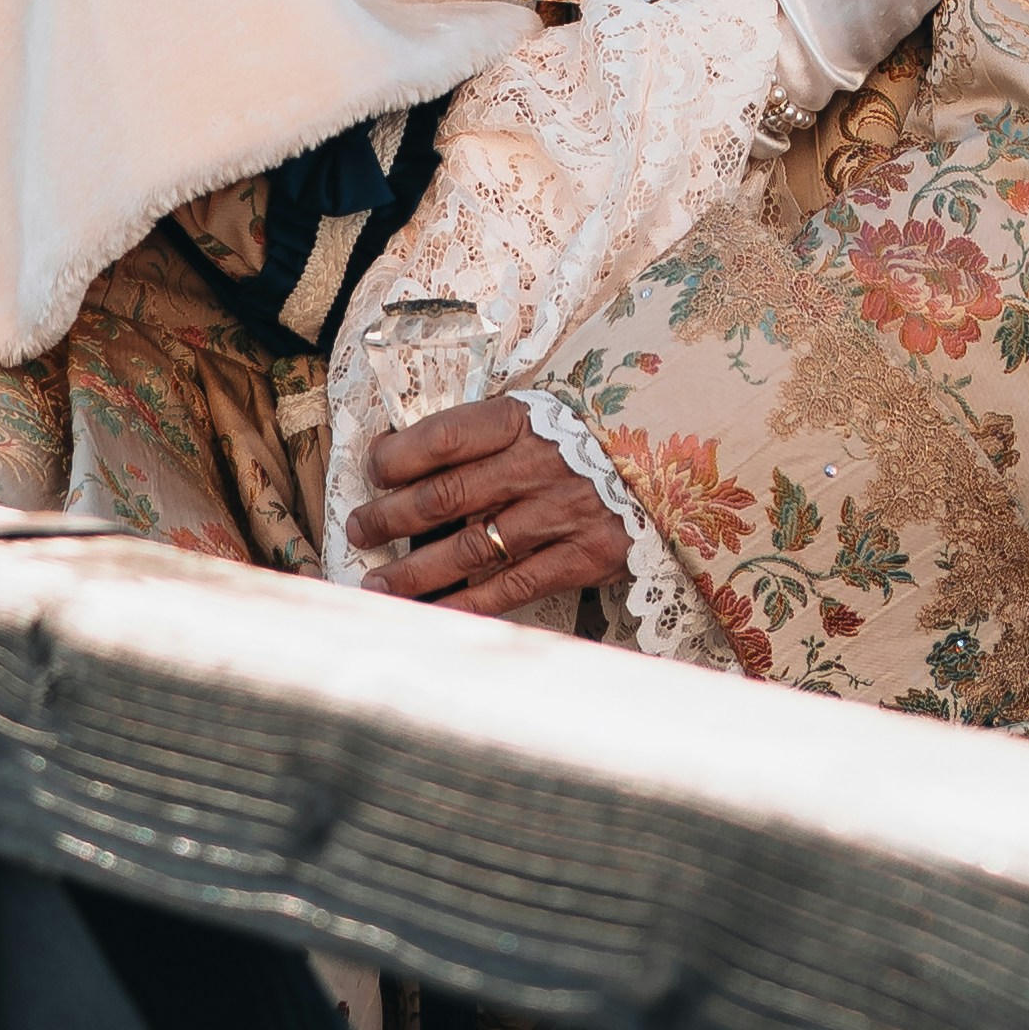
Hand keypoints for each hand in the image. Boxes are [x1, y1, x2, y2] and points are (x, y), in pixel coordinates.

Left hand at [347, 392, 630, 618]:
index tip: (373, 470)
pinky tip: (431, 614)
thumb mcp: (539, 416)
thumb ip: (484, 437)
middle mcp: (537, 464)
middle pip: (445, 495)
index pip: (442, 437)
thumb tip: (407, 459)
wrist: (669, 460)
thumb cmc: (587, 439)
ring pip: (469, 548)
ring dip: (414, 571)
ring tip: (378, 584)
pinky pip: (511, 587)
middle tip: (359, 529)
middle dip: (390, 517)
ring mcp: (560, 513)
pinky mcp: (583, 556)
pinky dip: (465, 604)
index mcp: (522, 420)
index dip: (396, 456)